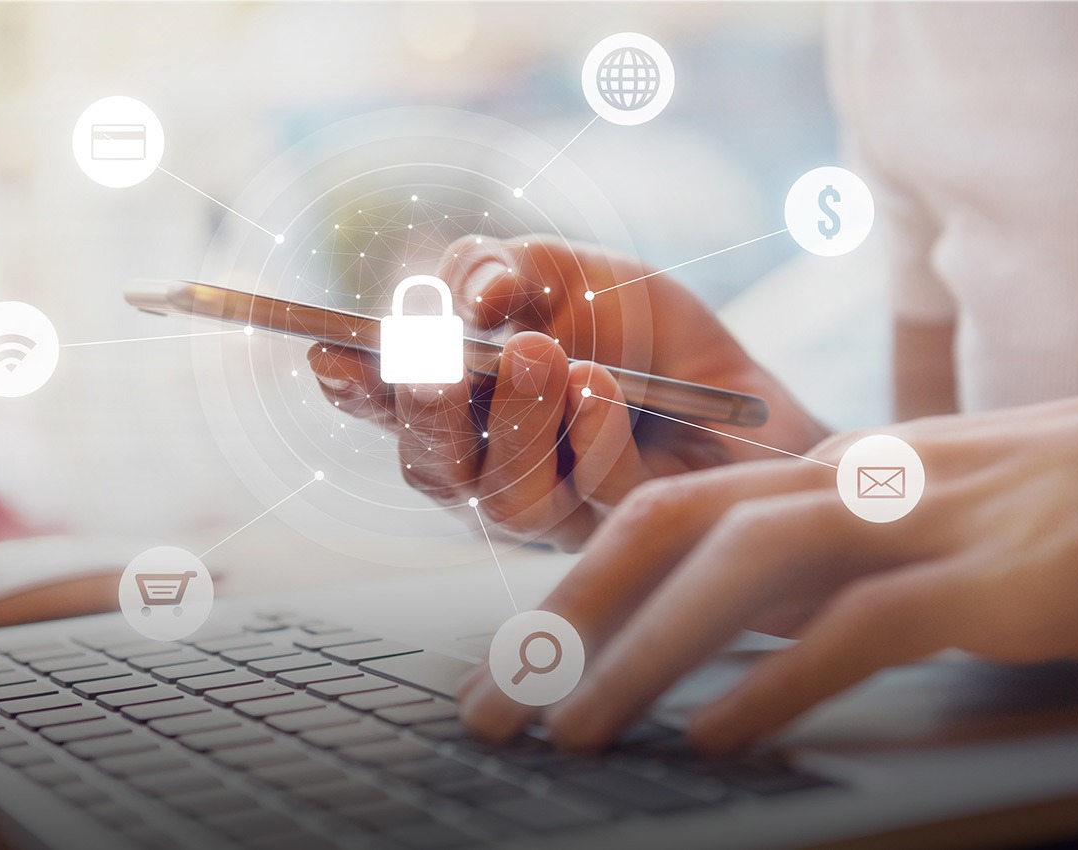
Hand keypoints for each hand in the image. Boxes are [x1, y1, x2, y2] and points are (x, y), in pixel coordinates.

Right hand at [307, 235, 827, 549]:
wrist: (747, 394)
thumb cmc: (648, 336)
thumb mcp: (571, 273)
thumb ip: (503, 272)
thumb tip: (462, 298)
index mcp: (462, 407)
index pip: (388, 404)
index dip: (354, 386)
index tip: (329, 353)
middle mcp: (490, 471)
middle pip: (431, 468)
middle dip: (425, 413)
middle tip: (439, 360)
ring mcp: (554, 514)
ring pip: (505, 496)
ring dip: (518, 420)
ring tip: (543, 355)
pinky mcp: (624, 534)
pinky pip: (593, 496)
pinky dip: (590, 437)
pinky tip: (599, 390)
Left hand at [456, 364, 1077, 751]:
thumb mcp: (942, 521)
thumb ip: (845, 568)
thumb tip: (754, 640)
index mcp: (838, 470)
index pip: (665, 510)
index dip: (572, 586)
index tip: (513, 667)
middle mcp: (859, 481)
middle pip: (665, 527)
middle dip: (563, 621)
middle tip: (495, 716)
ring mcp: (925, 519)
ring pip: (741, 569)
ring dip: (643, 655)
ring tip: (580, 735)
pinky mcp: (995, 576)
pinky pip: (861, 624)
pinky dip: (780, 680)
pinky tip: (725, 737)